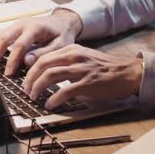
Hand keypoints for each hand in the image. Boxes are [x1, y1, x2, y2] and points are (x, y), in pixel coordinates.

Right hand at [0, 9, 82, 77]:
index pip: (19, 45)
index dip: (12, 60)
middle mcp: (21, 24)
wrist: (62, 22)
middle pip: (2, 38)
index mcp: (35, 28)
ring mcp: (14, 24)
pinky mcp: (10, 28)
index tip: (8, 74)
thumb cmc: (62, 35)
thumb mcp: (60, 46)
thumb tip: (26, 62)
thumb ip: (43, 53)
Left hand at [23, 45, 144, 109]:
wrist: (129, 73)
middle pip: (43, 64)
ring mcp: (81, 69)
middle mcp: (74, 56)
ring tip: (33, 97)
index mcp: (72, 49)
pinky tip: (49, 104)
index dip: (31, 70)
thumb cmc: (106, 69)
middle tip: (26, 90)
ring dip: (38, 87)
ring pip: (50, 75)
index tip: (26, 80)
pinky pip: (65, 90)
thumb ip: (68, 62)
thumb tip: (48, 74)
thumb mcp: (84, 58)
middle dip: (30, 79)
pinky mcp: (88, 83)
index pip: (44, 56)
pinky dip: (54, 98)